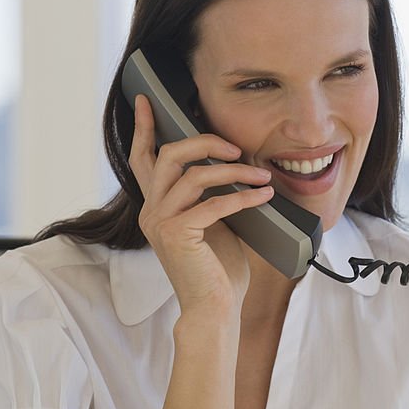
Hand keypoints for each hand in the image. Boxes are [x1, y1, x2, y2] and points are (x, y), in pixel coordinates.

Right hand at [128, 94, 274, 312]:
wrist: (215, 309)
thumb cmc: (218, 270)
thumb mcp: (215, 224)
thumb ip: (213, 195)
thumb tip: (239, 166)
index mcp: (156, 206)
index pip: (142, 158)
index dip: (144, 127)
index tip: (146, 100)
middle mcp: (151, 211)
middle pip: (170, 155)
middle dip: (205, 143)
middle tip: (235, 148)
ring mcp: (160, 222)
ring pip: (194, 175)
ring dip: (234, 171)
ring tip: (262, 176)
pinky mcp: (178, 234)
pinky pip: (214, 203)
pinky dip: (244, 196)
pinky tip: (265, 195)